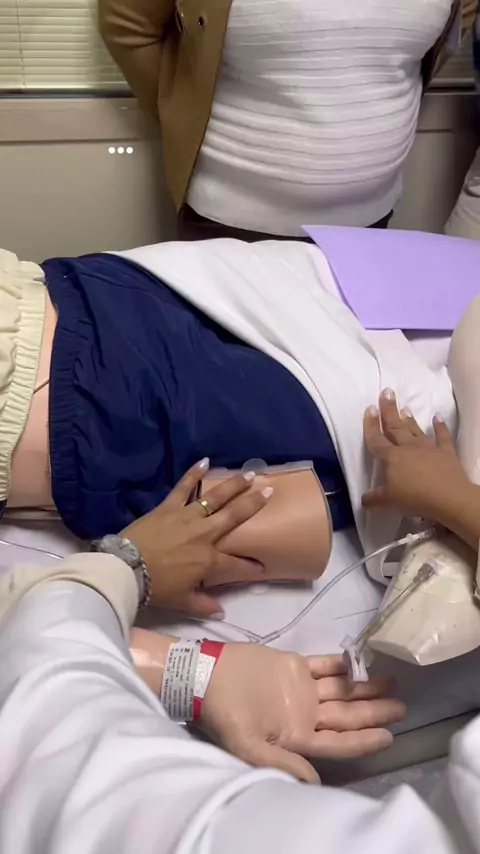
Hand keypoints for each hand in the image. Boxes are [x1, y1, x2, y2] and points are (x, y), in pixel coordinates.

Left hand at [122, 460, 270, 617]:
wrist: (128, 568)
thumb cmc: (156, 587)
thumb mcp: (182, 601)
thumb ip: (203, 605)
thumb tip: (221, 612)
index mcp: (209, 560)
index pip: (236, 565)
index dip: (251, 566)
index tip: (264, 566)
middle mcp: (205, 534)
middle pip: (234, 517)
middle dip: (253, 504)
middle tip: (269, 491)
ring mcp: (188, 516)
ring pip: (215, 498)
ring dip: (233, 485)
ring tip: (249, 475)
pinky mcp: (169, 506)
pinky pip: (183, 487)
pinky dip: (193, 474)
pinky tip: (204, 461)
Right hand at [200, 645, 404, 783]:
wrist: (206, 675)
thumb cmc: (226, 712)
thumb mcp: (248, 745)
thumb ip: (282, 762)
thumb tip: (314, 782)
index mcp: (296, 737)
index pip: (338, 742)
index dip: (363, 740)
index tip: (389, 736)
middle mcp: (304, 715)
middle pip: (346, 715)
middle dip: (374, 712)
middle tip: (402, 707)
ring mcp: (300, 690)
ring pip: (340, 690)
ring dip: (364, 687)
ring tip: (391, 682)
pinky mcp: (293, 666)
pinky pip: (323, 666)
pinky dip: (340, 664)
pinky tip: (359, 662)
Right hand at [363, 389, 472, 521]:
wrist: (448, 497)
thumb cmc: (414, 498)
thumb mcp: (389, 501)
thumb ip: (374, 498)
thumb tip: (363, 499)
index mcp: (391, 457)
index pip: (376, 439)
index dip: (371, 425)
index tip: (369, 408)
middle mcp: (408, 447)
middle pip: (395, 427)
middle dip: (389, 410)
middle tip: (386, 392)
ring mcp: (428, 448)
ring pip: (415, 430)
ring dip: (409, 419)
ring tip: (404, 407)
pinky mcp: (446, 452)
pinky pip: (442, 436)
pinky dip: (440, 426)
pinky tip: (437, 417)